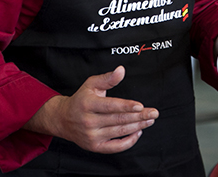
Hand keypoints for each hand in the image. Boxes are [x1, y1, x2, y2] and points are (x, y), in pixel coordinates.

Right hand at [23, 66, 157, 153]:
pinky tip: (138, 132)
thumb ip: (108, 78)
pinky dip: (129, 141)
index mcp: (88, 104)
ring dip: (138, 126)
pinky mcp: (95, 146)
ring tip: (149, 120)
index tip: (141, 106)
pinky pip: (115, 147)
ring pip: (119, 132)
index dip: (127, 106)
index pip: (111, 106)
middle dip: (139, 117)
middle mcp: (89, 121)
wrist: (63, 120)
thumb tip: (121, 70)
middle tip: (154, 113)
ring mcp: (92, 136)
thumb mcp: (91, 84)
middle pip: (119, 120)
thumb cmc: (81, 100)